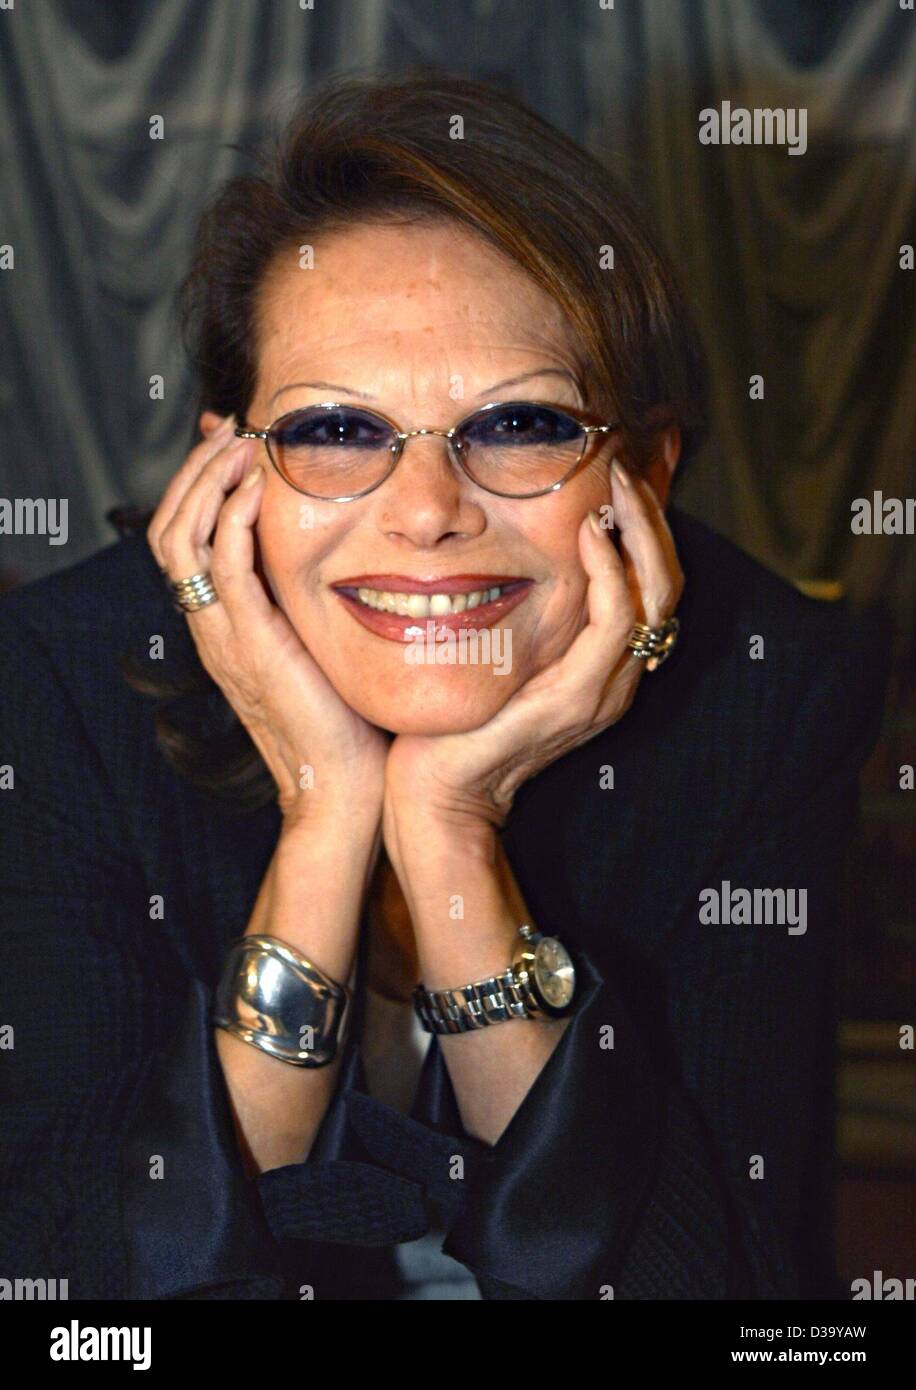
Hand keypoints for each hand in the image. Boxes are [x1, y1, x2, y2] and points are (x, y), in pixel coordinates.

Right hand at [148, 414, 389, 828]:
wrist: (342, 789)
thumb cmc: (345, 721)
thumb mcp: (321, 646)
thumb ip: (314, 601)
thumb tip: (348, 557)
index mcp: (222, 624)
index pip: (184, 536)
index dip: (199, 483)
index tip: (235, 440)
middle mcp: (211, 625)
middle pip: (169, 526)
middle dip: (197, 468)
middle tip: (234, 426)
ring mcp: (224, 634)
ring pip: (182, 537)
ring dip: (209, 479)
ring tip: (243, 440)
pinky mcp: (251, 644)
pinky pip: (224, 566)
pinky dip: (235, 517)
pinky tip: (262, 484)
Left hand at [383, 461, 683, 849]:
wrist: (435, 792)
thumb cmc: (453, 719)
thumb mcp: (494, 648)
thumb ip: (519, 608)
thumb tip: (513, 545)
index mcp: (603, 665)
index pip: (652, 583)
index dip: (646, 527)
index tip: (617, 475)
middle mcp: (617, 678)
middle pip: (667, 582)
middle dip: (651, 517)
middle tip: (622, 467)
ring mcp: (603, 691)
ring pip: (656, 595)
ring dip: (639, 531)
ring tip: (613, 485)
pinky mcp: (578, 699)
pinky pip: (616, 623)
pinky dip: (610, 571)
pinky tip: (588, 534)